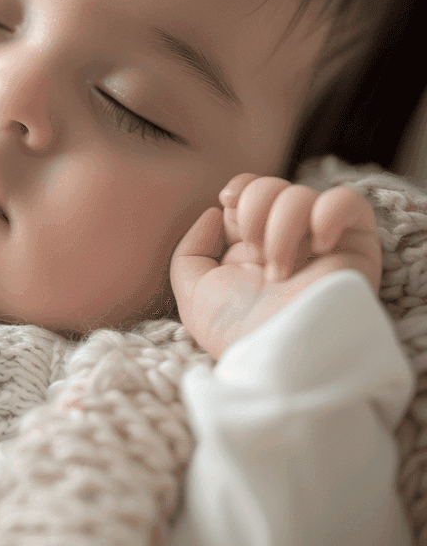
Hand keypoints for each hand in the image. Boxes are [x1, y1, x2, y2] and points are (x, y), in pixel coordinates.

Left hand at [170, 174, 381, 358]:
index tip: (228, 203)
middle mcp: (289, 242)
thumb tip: (215, 212)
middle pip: (273, 187)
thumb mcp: (193, 296)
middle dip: (254, 209)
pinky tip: (318, 245)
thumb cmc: (239, 335)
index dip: (241, 189)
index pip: (252, 190)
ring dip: (282, 227)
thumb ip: (190, 251)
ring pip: (303, 194)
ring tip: (280, 272)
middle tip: (255, 253)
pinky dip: (327, 212)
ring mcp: (322, 242)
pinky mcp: (356, 248)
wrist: (282, 359)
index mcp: (254, 248)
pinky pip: (348, 202)